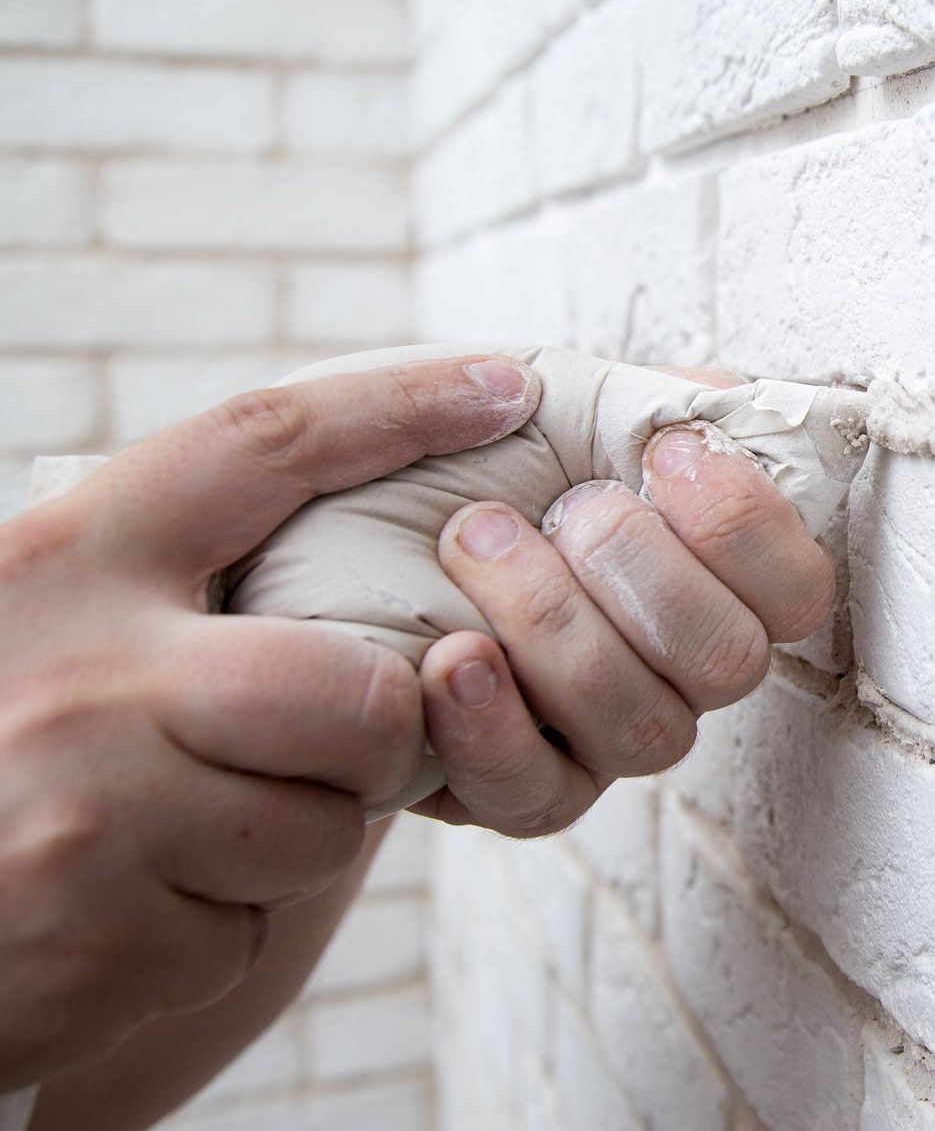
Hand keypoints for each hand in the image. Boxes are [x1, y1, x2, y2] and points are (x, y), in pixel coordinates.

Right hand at [0, 354, 540, 1088]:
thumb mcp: (36, 636)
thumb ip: (166, 593)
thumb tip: (363, 542)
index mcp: (62, 563)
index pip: (263, 445)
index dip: (399, 405)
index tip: (505, 381)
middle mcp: (81, 671)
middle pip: (363, 688)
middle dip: (375, 739)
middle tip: (311, 758)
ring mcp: (91, 810)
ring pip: (325, 826)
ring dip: (278, 850)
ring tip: (159, 844)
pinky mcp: (104, 936)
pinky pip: (251, 930)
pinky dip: (205, 937)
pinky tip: (111, 921)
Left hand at [406, 368, 836, 837]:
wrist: (301, 513)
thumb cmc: (436, 450)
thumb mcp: (541, 394)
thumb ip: (644, 398)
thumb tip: (732, 401)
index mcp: (702, 569)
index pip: (795, 588)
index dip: (750, 528)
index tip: (665, 455)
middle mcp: (669, 664)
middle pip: (732, 662)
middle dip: (646, 573)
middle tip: (562, 507)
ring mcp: (596, 735)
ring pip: (647, 730)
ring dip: (559, 626)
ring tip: (471, 541)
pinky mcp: (512, 789)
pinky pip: (542, 795)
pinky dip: (497, 725)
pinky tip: (450, 658)